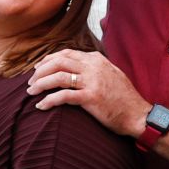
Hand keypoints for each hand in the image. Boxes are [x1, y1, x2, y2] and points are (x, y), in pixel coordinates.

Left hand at [27, 49, 149, 136]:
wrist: (138, 115)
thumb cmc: (124, 98)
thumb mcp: (111, 74)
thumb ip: (95, 67)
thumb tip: (76, 66)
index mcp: (96, 59)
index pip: (66, 53)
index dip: (48, 60)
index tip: (38, 69)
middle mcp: (93, 67)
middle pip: (59, 62)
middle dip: (40, 71)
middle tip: (30, 81)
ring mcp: (92, 81)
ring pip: (58, 77)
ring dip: (40, 84)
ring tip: (31, 91)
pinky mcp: (91, 97)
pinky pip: (63, 96)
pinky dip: (48, 100)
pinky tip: (41, 106)